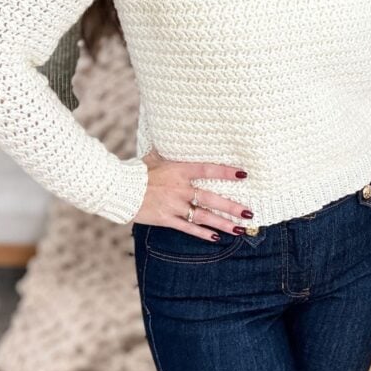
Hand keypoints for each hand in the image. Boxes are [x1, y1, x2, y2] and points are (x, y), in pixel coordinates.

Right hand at [132, 148, 253, 240]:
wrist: (120, 190)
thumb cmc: (137, 171)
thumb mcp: (153, 156)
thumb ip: (166, 148)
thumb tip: (169, 132)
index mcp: (179, 171)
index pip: (208, 169)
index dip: (226, 172)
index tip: (244, 175)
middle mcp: (180, 189)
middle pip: (211, 198)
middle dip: (232, 206)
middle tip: (249, 213)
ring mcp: (174, 205)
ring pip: (204, 216)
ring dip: (223, 223)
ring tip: (240, 228)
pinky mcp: (167, 219)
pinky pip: (189, 228)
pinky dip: (203, 233)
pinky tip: (217, 238)